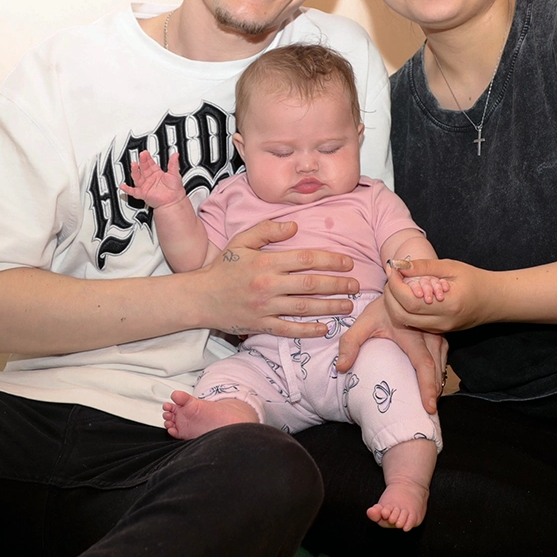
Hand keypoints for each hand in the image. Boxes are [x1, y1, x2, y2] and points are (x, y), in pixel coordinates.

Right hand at [118, 151, 187, 209]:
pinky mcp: (143, 194)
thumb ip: (173, 163)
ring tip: (134, 165)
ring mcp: (146, 186)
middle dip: (142, 161)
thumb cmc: (174, 190)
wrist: (173, 201)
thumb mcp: (174, 174)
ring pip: (137, 177)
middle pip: (143, 168)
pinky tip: (123, 186)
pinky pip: (133, 192)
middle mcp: (150, 179)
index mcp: (157, 174)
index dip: (147, 158)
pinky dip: (127, 189)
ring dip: (135, 171)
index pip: (150, 164)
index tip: (145, 152)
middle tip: (141, 155)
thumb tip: (175, 155)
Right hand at [193, 219, 359, 338]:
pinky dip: (308, 330)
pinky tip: (325, 329)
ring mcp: (265, 307)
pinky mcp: (261, 325)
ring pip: (304, 307)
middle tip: (356, 285)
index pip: (305, 259)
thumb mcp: (241, 241)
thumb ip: (267, 230)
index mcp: (266, 262)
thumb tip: (295, 226)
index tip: (347, 262)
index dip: (330, 260)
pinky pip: (288, 330)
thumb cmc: (223, 267)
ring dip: (330, 307)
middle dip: (337, 284)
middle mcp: (268, 285)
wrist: (200, 297)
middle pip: (311, 284)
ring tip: (349, 305)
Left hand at [336, 295, 448, 413]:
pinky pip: (443, 359)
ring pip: (442, 364)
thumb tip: (341, 367)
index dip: (428, 386)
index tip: (429, 406)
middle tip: (429, 412)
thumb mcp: (363, 321)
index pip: (424, 364)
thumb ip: (350, 343)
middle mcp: (430, 335)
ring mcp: (438, 336)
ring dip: (437, 384)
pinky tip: (432, 385)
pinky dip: (438, 374)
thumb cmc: (381, 308)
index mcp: (412, 334)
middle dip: (434, 391)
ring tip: (430, 402)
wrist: (400, 289)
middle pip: (437, 369)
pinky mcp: (441, 337)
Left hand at [380, 258, 502, 333]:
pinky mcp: (439, 331)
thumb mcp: (450, 267)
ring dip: (395, 303)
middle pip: (402, 315)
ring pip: (405, 321)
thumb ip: (424, 266)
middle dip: (390, 296)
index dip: (395, 286)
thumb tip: (399, 265)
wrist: (494, 300)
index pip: (410, 301)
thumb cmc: (475, 280)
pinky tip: (407, 293)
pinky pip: (414, 322)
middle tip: (391, 277)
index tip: (392, 270)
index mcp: (448, 305)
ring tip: (398, 283)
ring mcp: (440, 329)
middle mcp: (443, 321)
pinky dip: (405, 309)